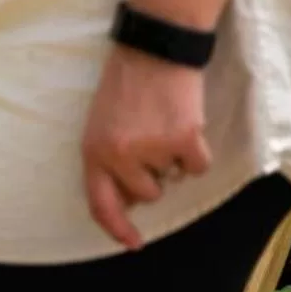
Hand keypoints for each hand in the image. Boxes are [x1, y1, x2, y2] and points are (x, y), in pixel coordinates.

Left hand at [80, 44, 212, 249]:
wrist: (154, 48)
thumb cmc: (126, 84)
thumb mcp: (100, 123)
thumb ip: (109, 160)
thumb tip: (129, 201)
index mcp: (93, 149)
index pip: (100, 202)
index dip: (116, 228)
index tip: (132, 242)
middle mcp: (119, 155)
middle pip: (147, 194)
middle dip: (153, 173)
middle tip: (150, 135)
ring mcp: (152, 149)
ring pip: (173, 178)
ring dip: (173, 157)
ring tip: (163, 122)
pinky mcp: (184, 140)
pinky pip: (197, 166)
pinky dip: (196, 150)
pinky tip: (184, 121)